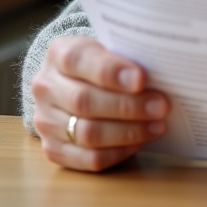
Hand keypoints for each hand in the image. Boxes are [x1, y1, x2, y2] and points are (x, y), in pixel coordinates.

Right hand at [30, 36, 170, 171]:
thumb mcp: (109, 48)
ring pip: (87, 133)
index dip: (110, 71)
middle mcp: (46, 87)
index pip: (78, 60)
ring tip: (157, 126)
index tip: (141, 79)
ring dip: (128, 132)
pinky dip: (118, 152)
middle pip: (83, 101)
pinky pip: (88, 158)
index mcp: (58, 53)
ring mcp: (45, 121)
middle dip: (127, 106)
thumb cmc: (103, 63)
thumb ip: (125, 57)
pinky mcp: (53, 149)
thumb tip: (161, 74)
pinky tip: (139, 142)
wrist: (76, 83)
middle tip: (161, 106)